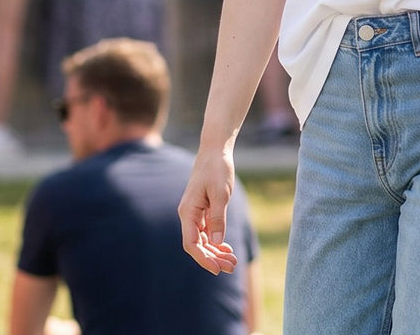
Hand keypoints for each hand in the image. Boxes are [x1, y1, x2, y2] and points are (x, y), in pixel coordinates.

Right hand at [178, 147, 239, 274]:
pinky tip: (226, 248)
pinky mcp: (202, 209)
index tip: (217, 269)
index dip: (204, 258)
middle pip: (198, 244)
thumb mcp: (220, 194)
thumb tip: (217, 243)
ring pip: (203, 239)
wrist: (215, 150)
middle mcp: (188, 215)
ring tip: (232, 261)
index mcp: (188, 212)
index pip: (192, 244)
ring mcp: (195, 213)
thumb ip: (218, 219)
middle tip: (231, 267)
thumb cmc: (217, 169)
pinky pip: (207, 231)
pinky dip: (216, 240)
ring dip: (216, 251)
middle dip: (213, 258)